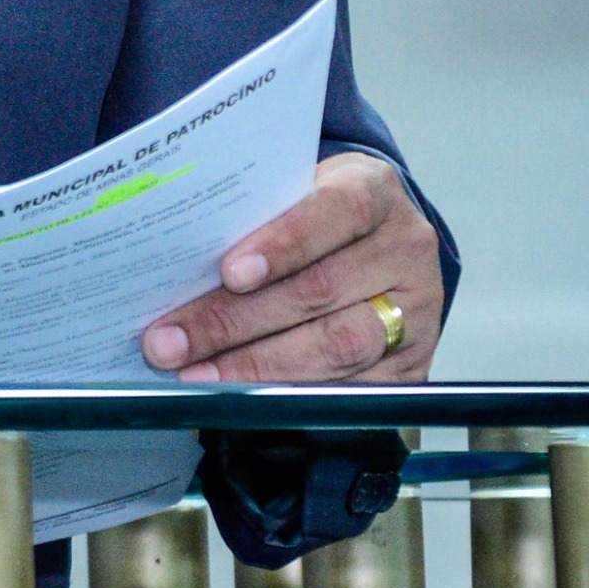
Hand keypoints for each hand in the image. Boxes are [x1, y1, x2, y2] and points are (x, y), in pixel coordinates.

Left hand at [139, 151, 443, 381]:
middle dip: (236, 321)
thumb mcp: (296, 193)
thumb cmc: (317, 215)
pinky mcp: (411, 364)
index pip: (337, 211)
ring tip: (194, 374)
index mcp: (376, 191)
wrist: (379, 245)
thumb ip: (256, 214)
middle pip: (321, 291)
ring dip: (256, 366)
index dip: (284, 243)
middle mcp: (405, 249)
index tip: (229, 272)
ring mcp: (417, 311)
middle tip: (171, 341)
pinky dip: (290, 396)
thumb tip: (176, 261)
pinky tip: (242, 396)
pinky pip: (350, 388)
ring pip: (337, 345)